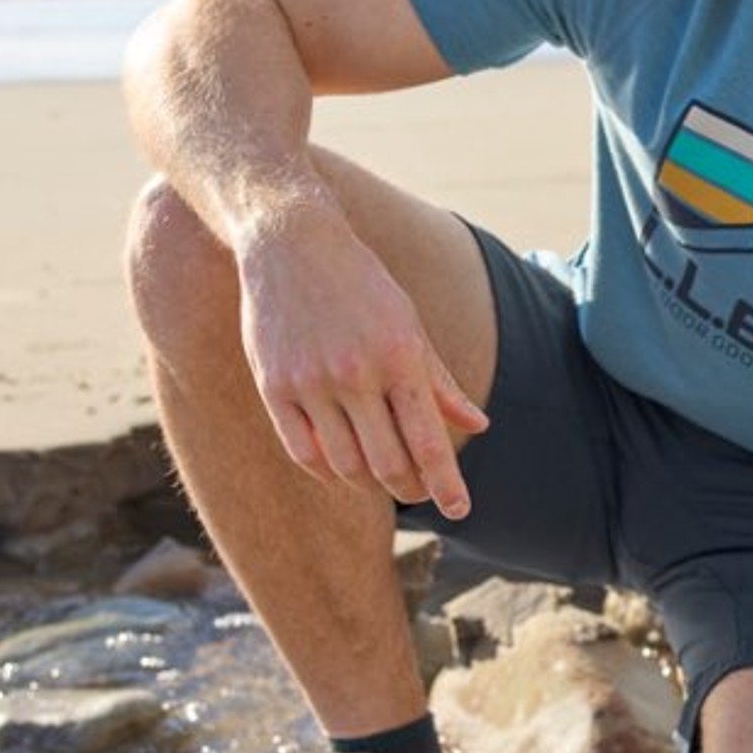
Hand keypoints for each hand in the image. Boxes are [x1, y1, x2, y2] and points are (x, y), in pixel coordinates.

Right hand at [238, 211, 487, 517]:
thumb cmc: (361, 284)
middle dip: (411, 489)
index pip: (427, 440)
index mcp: (399, 355)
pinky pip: (304, 452)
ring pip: (345, 465)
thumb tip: (479, 425)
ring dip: (369, 484)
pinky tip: (343, 468)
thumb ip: (440, 382)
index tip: (460, 512)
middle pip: (388, 463)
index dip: (446, 484)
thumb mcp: (409, 324)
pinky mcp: (274, 386)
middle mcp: (355, 373)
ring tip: (383, 479)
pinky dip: (328, 471)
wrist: (290, 240)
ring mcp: (310, 382)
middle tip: (420, 494)